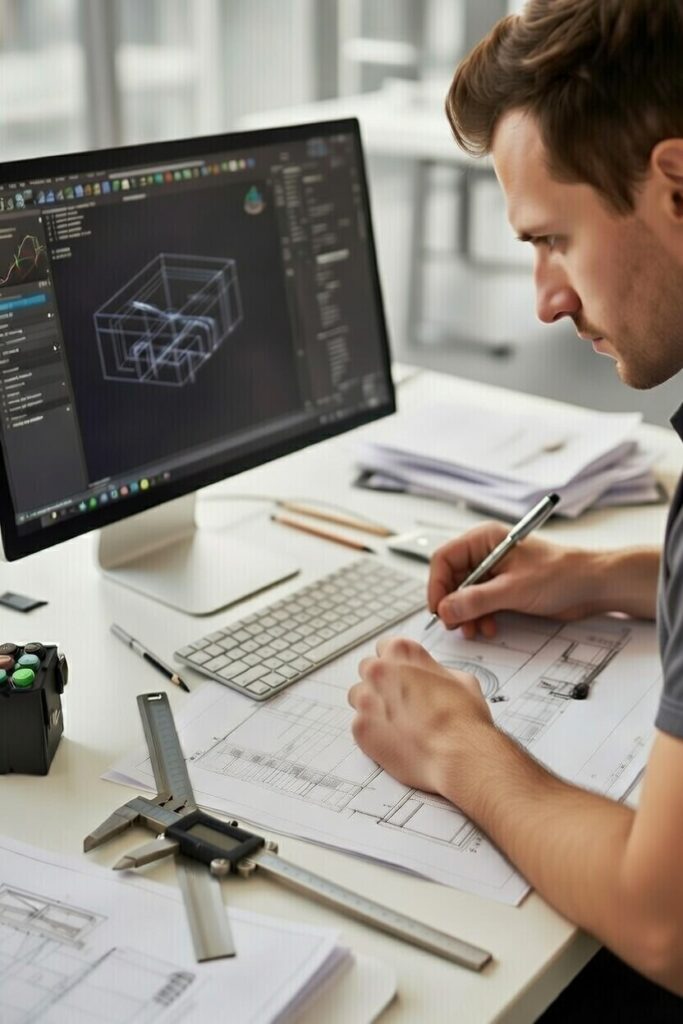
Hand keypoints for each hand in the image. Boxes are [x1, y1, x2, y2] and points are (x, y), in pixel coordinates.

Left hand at [348, 635, 492, 797]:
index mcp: (402, 652)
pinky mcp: (360, 727)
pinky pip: (359, 724)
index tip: (400, 673)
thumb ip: (436, 671)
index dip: (395, 662)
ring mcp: (367, 699)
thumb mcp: (461, 679)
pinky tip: (393, 738)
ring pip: (358, 696)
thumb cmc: (463, 720)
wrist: (458, 755)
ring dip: (372, 705)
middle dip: (380, 682)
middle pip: (368, 669)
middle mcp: (380, 671)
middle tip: (399, 699)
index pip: (385, 646)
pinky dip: (373, 731)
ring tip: (395, 721)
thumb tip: (431, 676)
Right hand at [428, 522, 603, 636]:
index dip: (437, 585)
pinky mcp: (504, 588)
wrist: (592, 585)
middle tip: (455, 625)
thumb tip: (446, 609)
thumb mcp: (514, 589)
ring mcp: (494, 571)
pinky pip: (480, 603)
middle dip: (452, 604)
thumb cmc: (561, 574)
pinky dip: (480, 617)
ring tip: (475, 630)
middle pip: (451, 578)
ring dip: (467, 614)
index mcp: (484, 539)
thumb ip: (477, 600)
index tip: (439, 609)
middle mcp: (485, 553)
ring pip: (464, 594)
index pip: (444, 558)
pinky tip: (489, 627)